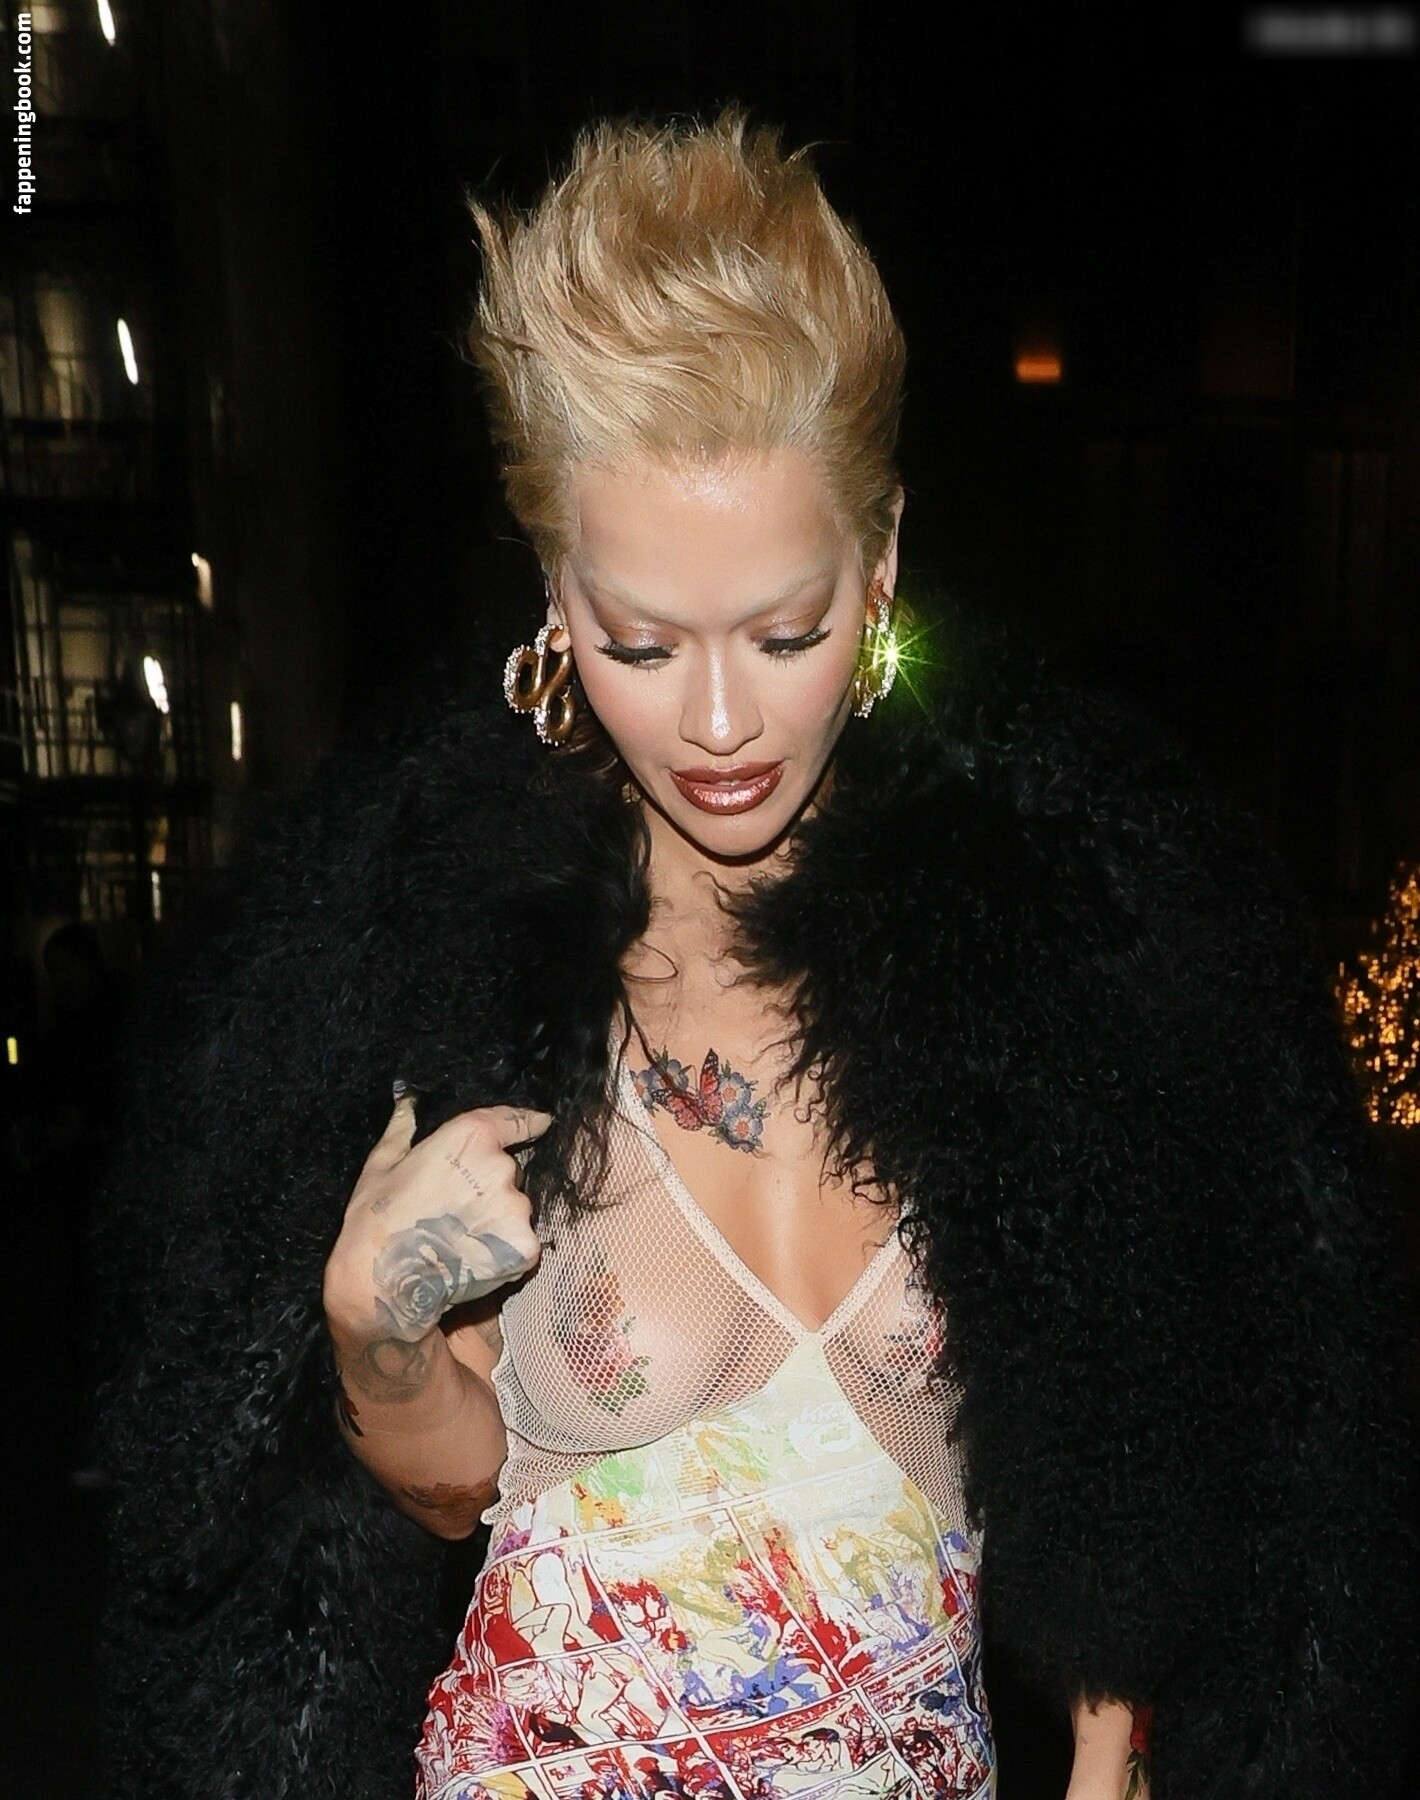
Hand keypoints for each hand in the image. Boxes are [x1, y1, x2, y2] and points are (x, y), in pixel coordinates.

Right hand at [323, 1092, 551, 1350]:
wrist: (382, 1280)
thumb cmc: (375, 1217)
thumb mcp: (382, 1163)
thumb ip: (403, 1127)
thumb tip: (408, 1100)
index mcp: (471, 1137)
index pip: (514, 1121)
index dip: (528, 1122)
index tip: (541, 1122)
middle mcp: (501, 1167)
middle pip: (509, 1173)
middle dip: (490, 1188)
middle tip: (456, 1211)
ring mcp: (516, 1208)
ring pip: (515, 1209)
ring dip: (498, 1220)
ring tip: (460, 1240)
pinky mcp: (525, 1246)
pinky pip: (522, 1242)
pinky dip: (504, 1251)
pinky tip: (474, 1259)